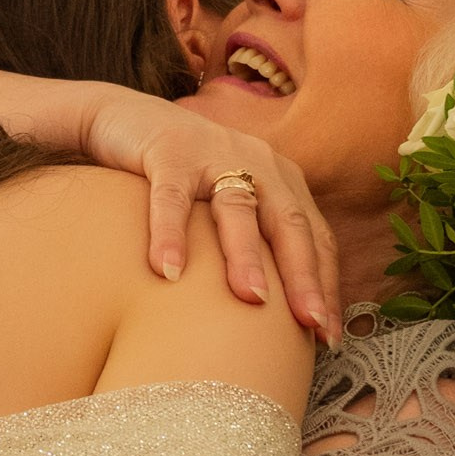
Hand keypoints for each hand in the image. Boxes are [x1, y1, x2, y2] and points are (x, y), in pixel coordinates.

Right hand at [79, 90, 339, 342]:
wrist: (125, 119)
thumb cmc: (182, 178)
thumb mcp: (225, 206)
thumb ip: (252, 243)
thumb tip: (269, 315)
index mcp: (279, 181)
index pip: (314, 237)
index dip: (324, 285)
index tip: (328, 336)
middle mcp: (256, 163)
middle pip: (288, 223)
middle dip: (303, 275)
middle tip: (310, 323)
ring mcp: (213, 154)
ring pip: (236, 208)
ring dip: (246, 255)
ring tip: (252, 299)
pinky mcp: (168, 151)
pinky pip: (171, 197)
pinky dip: (170, 232)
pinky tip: (168, 270)